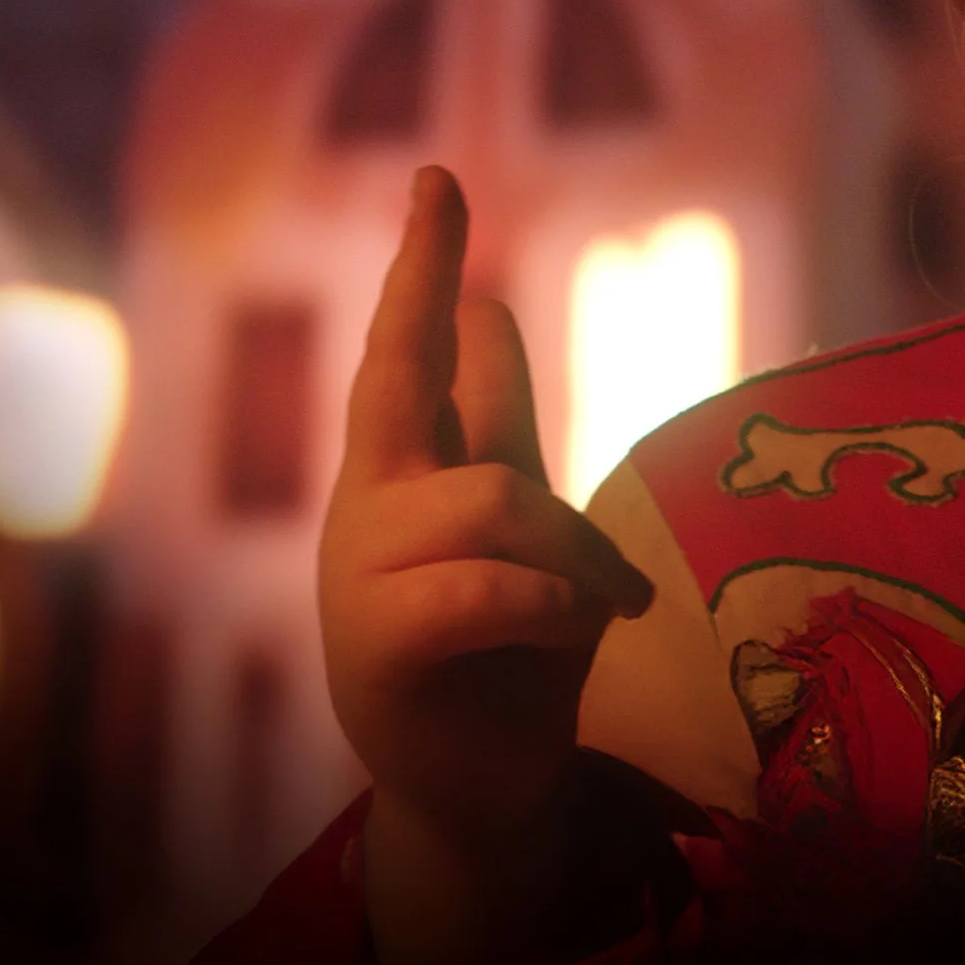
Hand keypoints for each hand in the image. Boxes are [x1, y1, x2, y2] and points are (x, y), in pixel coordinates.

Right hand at [320, 165, 653, 854]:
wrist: (493, 787)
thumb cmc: (518, 649)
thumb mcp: (525, 525)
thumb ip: (497, 429)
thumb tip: (485, 312)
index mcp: (408, 474)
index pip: (411, 350)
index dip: (425, 263)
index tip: (438, 177)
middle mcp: (371, 509)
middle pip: (399, 377)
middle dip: (419, 275)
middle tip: (442, 187)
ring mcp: (359, 578)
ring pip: (493, 501)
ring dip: (573, 550)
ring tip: (605, 598)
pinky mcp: (372, 651)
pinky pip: (482, 589)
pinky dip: (551, 602)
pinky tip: (581, 626)